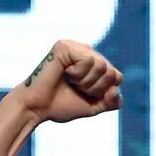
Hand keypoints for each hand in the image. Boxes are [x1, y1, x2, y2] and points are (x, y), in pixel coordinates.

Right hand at [6, 39, 123, 123]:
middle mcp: (87, 52)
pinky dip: (77, 73)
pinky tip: (64, 73)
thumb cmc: (62, 105)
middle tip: (76, 88)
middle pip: (112, 72)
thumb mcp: (95, 106)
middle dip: (95, 88)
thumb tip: (115, 88)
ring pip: (102, 65)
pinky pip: (88, 60)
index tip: (85, 94)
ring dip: (86, 82)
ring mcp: (77, 47)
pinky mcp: (66, 46)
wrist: (37, 108)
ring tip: (70, 81)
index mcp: (95, 64)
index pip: (118, 77)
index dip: (104, 92)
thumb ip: (112, 101)